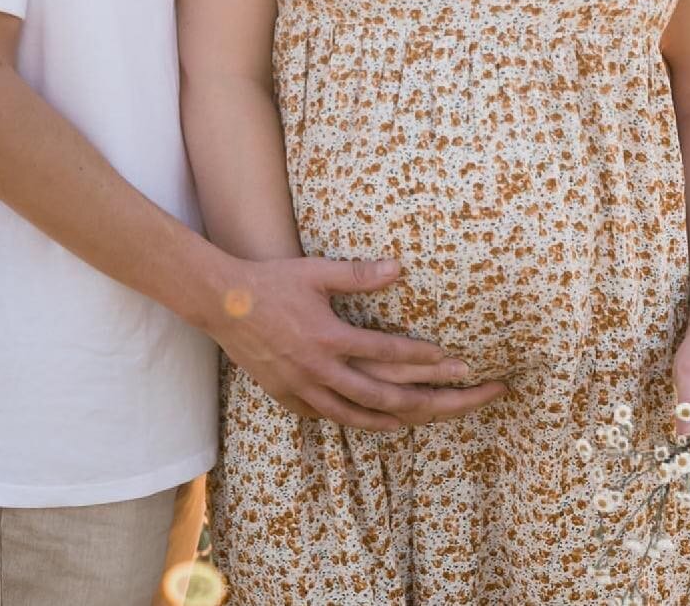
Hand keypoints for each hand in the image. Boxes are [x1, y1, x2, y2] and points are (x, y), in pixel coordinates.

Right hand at [209, 255, 507, 432]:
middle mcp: (320, 370)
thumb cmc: (272, 281)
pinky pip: (330, 417)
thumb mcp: (316, 272)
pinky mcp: (288, 397)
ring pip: (360, 416)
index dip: (428, 361)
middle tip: (468, 398)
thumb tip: (400, 268)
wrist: (222, 303)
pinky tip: (376, 420)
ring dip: (401, 419)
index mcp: (330, 338)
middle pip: (387, 396)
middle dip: (434, 399)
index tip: (460, 363)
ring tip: (431, 417)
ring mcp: (304, 389)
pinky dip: (358, 421)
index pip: (390, 356)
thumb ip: (358, 274)